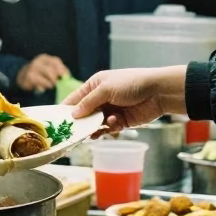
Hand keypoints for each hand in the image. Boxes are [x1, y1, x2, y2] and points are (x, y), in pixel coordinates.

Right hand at [16, 54, 68, 92]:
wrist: (22, 76)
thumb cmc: (39, 73)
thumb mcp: (47, 68)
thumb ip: (58, 71)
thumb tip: (69, 77)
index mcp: (44, 58)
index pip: (56, 61)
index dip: (63, 69)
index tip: (67, 77)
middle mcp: (38, 61)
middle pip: (52, 68)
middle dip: (57, 77)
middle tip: (58, 83)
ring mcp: (33, 68)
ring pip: (48, 74)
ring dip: (52, 82)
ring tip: (51, 85)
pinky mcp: (29, 76)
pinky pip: (41, 81)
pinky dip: (45, 85)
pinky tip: (43, 87)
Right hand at [63, 66, 188, 130]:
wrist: (158, 92)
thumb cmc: (131, 83)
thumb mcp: (106, 89)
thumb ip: (88, 103)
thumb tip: (73, 114)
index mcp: (95, 85)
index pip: (76, 98)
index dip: (67, 108)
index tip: (58, 120)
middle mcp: (102, 97)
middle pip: (85, 113)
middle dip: (81, 122)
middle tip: (74, 132)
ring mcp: (112, 110)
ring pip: (96, 123)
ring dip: (96, 127)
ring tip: (94, 132)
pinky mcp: (122, 121)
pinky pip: (110, 128)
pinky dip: (110, 128)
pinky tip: (115, 124)